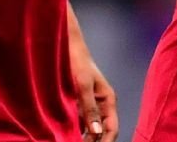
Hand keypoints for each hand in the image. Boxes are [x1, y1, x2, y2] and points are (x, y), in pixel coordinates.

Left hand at [68, 24, 117, 141]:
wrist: (64, 44)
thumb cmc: (76, 60)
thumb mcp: (83, 84)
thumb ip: (90, 108)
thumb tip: (96, 132)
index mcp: (108, 100)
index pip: (112, 128)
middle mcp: (100, 104)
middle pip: (101, 131)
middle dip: (92, 141)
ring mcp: (89, 104)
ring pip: (89, 128)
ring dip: (82, 137)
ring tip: (69, 140)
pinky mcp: (77, 102)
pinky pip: (78, 121)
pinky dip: (74, 129)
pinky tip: (63, 134)